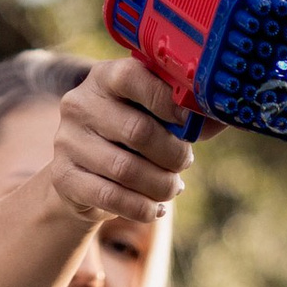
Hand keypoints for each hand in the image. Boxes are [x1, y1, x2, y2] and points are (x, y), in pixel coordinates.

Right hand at [52, 59, 192, 225]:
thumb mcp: (150, 117)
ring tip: (173, 188)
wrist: (83, 176)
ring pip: (126, 170)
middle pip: (137, 131)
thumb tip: (223, 118)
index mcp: (103, 78)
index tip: (188, 123)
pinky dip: (143, 208)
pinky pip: (111, 197)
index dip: (167, 101)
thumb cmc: (128, 140)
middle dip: (172, 154)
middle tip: (184, 163)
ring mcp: (67, 141)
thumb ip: (182, 115)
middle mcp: (79, 104)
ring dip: (161, 185)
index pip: (134, 77)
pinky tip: (156, 209)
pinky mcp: (64, 177)